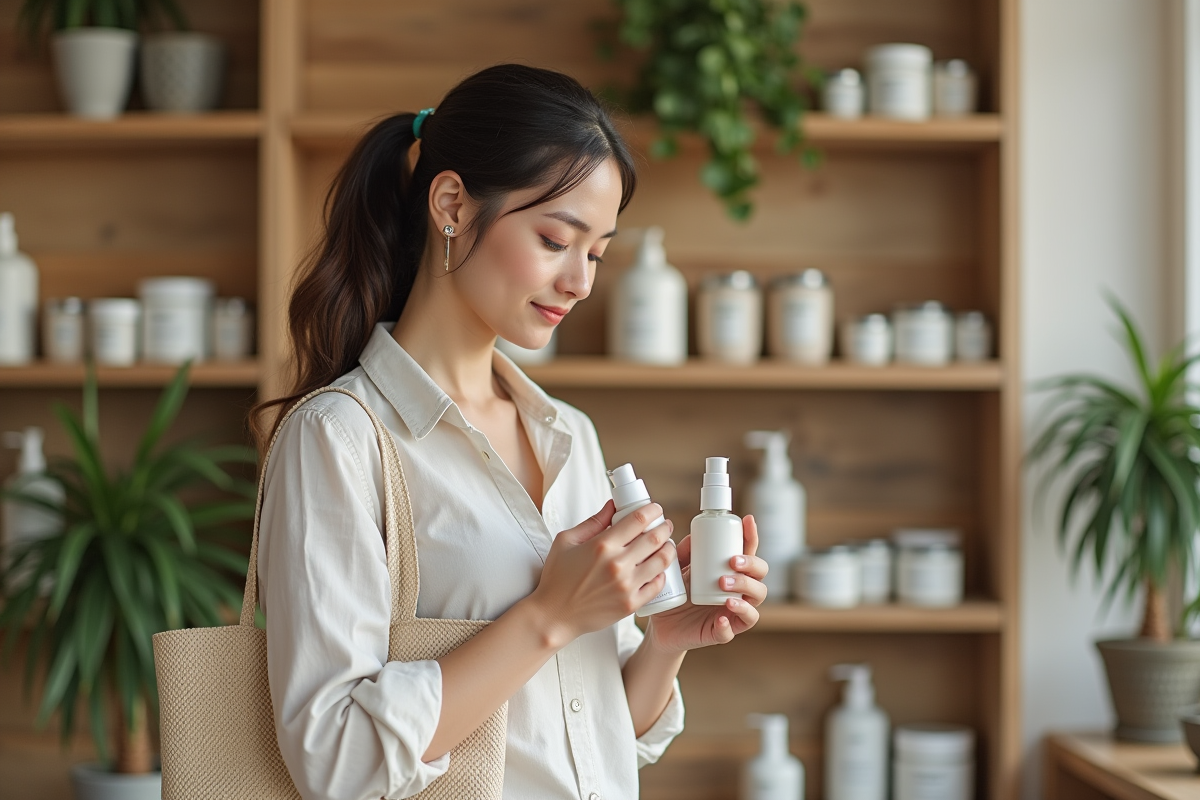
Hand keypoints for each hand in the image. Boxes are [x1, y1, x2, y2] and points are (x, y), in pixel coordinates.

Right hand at [525, 500, 675, 645]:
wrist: (554, 615)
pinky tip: (658, 569)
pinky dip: (662, 574)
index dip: (652, 510)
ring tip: (666, 545)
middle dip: (664, 527)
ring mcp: (626, 586)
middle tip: (664, 525)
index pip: (638, 519)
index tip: (655, 509)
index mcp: (602, 546)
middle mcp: (617, 565)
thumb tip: (613, 506)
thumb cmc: (557, 579)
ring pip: (661, 561)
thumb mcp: (567, 541)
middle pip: (655, 538)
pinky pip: (656, 585)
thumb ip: (593, 522)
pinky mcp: (630, 604)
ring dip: (669, 549)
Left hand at [644, 515, 767, 653]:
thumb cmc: (677, 593)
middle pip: (760, 578)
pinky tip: (720, 617)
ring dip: (744, 590)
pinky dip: (728, 625)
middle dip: (751, 567)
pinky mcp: (720, 633)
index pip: (749, 554)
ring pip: (755, 604)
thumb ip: (684, 553)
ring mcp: (732, 614)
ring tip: (723, 584)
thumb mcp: (678, 569)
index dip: (752, 537)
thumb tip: (694, 536)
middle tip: (732, 562)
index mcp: (731, 574)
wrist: (660, 625)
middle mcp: (738, 593)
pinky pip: (731, 632)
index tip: (747, 521)